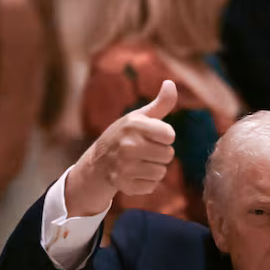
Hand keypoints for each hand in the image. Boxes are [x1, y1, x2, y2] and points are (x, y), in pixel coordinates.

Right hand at [65, 80, 177, 216]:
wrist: (97, 163)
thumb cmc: (124, 136)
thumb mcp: (139, 117)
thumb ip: (160, 103)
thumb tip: (171, 83)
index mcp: (134, 124)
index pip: (170, 135)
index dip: (164, 137)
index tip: (151, 136)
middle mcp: (128, 145)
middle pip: (168, 155)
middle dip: (160, 153)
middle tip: (144, 151)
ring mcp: (125, 166)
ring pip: (161, 172)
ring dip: (154, 168)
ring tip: (139, 162)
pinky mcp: (125, 184)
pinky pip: (152, 186)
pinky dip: (146, 182)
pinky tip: (134, 174)